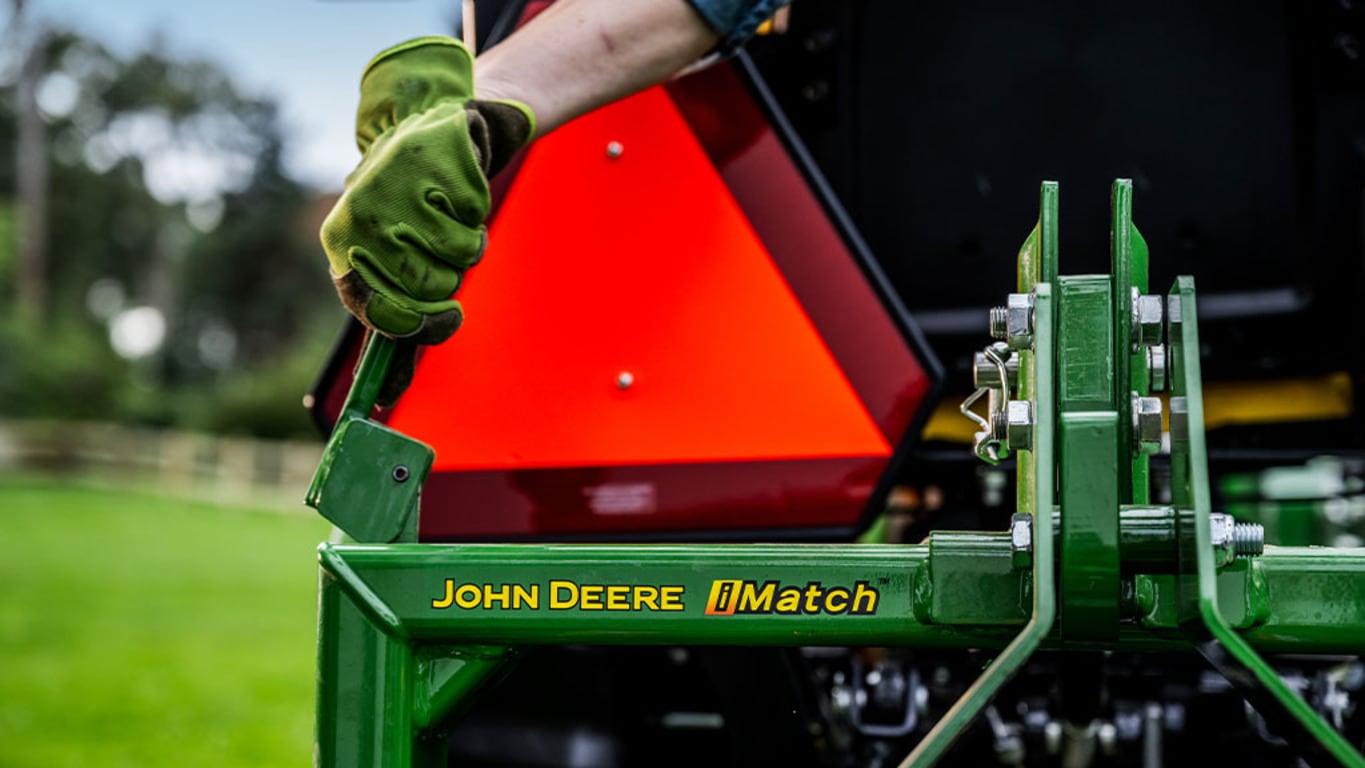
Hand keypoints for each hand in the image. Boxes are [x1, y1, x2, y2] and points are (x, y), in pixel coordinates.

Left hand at [320, 36, 533, 404]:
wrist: (429, 129)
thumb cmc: (410, 209)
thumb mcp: (387, 259)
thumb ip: (391, 317)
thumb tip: (384, 398)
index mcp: (342, 243)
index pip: (380, 312)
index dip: (417, 324)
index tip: (445, 315)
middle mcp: (362, 214)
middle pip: (432, 287)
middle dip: (449, 274)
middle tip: (436, 240)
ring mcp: (397, 184)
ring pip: (462, 255)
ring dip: (466, 241)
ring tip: (445, 211)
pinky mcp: (436, 159)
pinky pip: (477, 215)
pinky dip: (476, 206)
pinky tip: (455, 185)